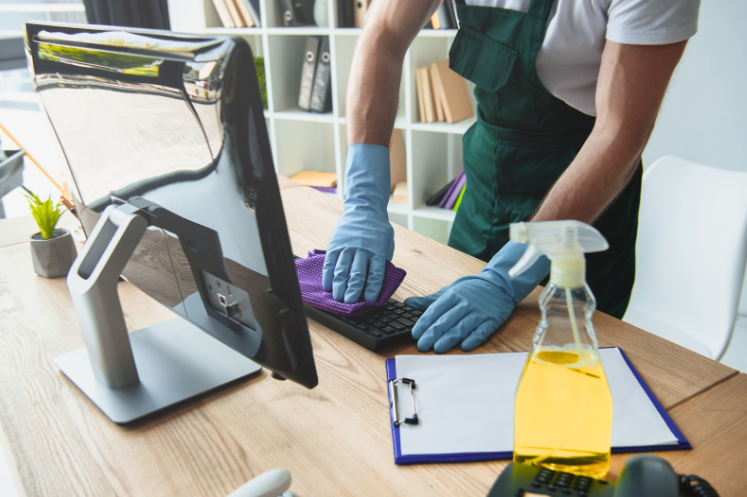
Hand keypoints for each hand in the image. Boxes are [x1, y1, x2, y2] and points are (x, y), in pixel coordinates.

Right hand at [323, 144, 393, 302]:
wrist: (363, 208)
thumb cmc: (377, 229)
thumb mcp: (387, 242)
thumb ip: (383, 260)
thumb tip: (379, 281)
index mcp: (377, 250)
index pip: (376, 273)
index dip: (372, 288)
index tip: (369, 301)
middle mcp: (362, 249)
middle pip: (357, 273)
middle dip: (353, 290)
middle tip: (349, 303)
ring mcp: (347, 247)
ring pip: (342, 269)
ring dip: (339, 285)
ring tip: (337, 298)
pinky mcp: (335, 244)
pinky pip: (330, 262)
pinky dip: (328, 275)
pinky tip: (327, 286)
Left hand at [404, 241, 549, 352]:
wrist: (499, 285)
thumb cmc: (471, 290)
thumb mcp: (449, 291)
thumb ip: (430, 300)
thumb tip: (408, 303)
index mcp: (453, 295)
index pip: (435, 310)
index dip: (424, 323)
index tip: (415, 334)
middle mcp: (465, 303)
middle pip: (446, 320)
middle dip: (432, 334)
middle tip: (422, 346)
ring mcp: (479, 312)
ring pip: (461, 327)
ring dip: (449, 339)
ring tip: (437, 349)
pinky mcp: (492, 320)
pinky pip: (482, 331)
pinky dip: (473, 339)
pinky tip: (465, 347)